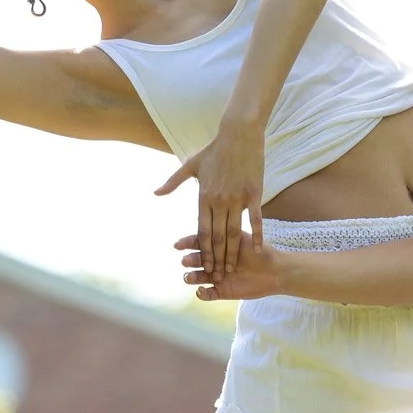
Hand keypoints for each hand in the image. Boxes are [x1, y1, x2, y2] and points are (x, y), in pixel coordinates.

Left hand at [154, 120, 265, 276]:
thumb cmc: (213, 150)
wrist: (238, 135)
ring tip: (232, 269)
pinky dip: (256, 235)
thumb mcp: (190, 165)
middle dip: (216, 259)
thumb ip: (172, 182)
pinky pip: (255, 219)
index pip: (201, 231)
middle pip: (216, 236)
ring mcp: (237, 198)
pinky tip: (257, 249)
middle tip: (218, 276)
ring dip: (232, 253)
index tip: (204, 267)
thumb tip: (155, 193)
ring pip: (233, 232)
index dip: (202, 251)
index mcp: (203, 197)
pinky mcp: (254, 194)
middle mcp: (219, 201)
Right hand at [177, 234, 286, 301]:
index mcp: (217, 246)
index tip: (178, 244)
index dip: (186, 244)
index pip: (198, 243)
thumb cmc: (259, 251)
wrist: (274, 270)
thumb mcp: (241, 239)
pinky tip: (200, 291)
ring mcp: (216, 277)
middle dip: (189, 261)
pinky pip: (208, 294)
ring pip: (198, 278)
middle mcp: (214, 261)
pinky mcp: (222, 292)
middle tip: (185, 261)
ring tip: (188, 277)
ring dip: (191, 277)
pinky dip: (202, 294)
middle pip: (196, 261)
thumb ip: (225, 234)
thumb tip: (207, 223)